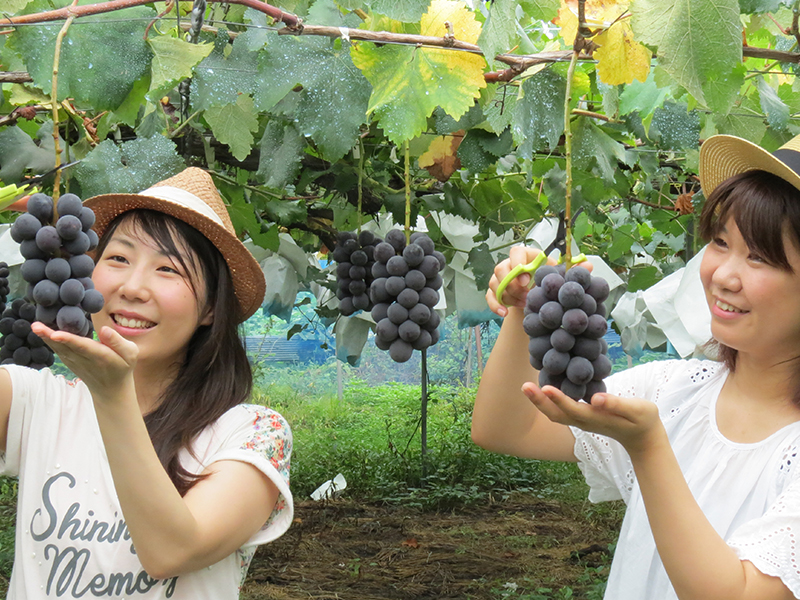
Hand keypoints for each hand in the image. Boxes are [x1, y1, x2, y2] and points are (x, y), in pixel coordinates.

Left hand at [31, 323, 137, 401]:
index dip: (70, 340)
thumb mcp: (130, 354)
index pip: (83, 347)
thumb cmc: (123, 367)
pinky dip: (49, 342)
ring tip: (35, 326)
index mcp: (102, 357)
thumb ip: (118, 341)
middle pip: (66, 347)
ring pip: (59, 349)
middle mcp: (85, 360)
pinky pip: (59, 351)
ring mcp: (75, 363)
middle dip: (50, 336)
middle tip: (35, 325)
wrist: (111, 390)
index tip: (56, 334)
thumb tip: (104, 329)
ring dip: (46, 338)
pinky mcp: (70, 363)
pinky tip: (42, 332)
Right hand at [486, 246, 592, 317]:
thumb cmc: (550, 285)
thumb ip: (572, 272)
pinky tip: (505, 313)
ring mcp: (500, 279)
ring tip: (524, 304)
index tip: (526, 278)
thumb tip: (589, 266)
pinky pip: (489, 297)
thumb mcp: (560, 278)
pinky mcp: (495, 292)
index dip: (517, 263)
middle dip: (511, 283)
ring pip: (494, 282)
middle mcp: (511, 265)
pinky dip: (496, 305)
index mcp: (527, 257)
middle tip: (525, 294)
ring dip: (508, 295)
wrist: (539, 302)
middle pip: (501, 267)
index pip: (516, 251)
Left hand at [521, 382, 662, 455]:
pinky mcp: (582, 417)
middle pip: (556, 414)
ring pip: (555, 414)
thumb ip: (616, 405)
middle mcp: (584, 421)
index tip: (544, 388)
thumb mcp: (636, 410)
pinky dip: (548, 401)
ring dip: (540, 402)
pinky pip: (560, 411)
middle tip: (524, 386)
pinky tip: (541, 388)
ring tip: (527, 387)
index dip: (558, 399)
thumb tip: (596, 399)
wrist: (643, 438)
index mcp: (596, 419)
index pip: (572, 410)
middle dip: (539, 401)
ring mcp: (581, 421)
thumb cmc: (642, 420)